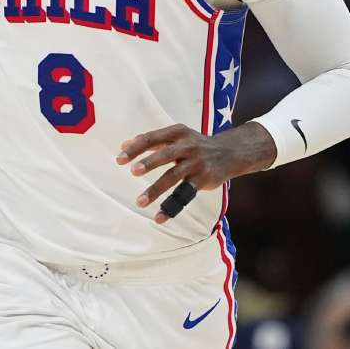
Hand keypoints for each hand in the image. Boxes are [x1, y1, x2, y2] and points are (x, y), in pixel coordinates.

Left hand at [117, 122, 275, 223]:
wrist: (229, 152)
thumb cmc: (195, 144)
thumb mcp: (177, 136)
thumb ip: (152, 141)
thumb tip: (124, 144)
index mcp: (178, 132)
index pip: (152, 138)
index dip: (135, 148)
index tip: (119, 159)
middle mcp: (188, 146)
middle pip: (165, 154)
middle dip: (148, 163)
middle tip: (132, 172)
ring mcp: (196, 163)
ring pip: (173, 177)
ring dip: (156, 189)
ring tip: (140, 201)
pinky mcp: (203, 179)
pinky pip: (184, 195)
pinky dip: (171, 207)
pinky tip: (159, 218)